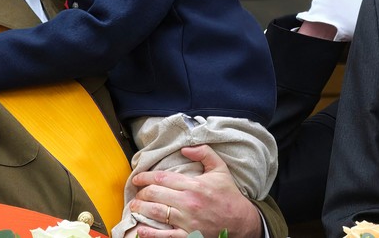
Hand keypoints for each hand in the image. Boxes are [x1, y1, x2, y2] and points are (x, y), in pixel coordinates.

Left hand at [131, 145, 261, 237]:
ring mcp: (188, 221)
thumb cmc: (230, 196)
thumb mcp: (221, 170)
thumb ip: (204, 153)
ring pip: (156, 212)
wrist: (244, 222)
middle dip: (141, 192)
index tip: (137, 178)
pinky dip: (150, 233)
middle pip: (155, 194)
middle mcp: (189, 202)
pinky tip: (140, 229)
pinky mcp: (189, 236)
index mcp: (194, 185)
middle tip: (137, 193)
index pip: (161, 178)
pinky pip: (165, 235)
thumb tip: (185, 148)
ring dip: (140, 208)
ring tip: (134, 206)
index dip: (145, 177)